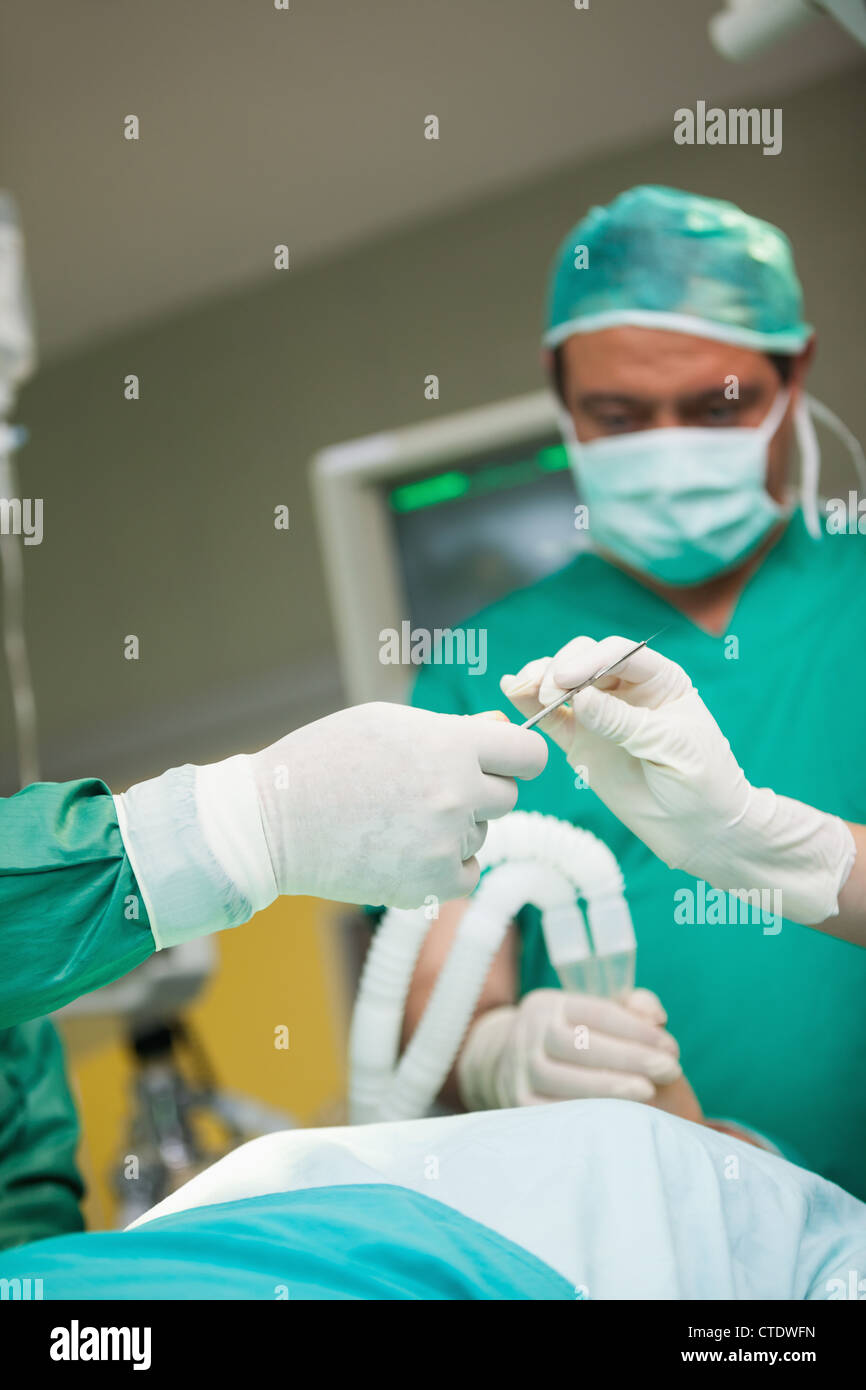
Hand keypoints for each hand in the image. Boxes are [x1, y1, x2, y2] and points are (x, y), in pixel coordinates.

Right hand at [251, 702, 547, 908]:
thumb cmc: (325, 759)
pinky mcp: (429, 884)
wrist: (273, 821)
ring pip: (481, 835)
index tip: (501, 762)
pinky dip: (446, 866)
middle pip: (507, 797)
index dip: (516, 757)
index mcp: (451, 745)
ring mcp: (445, 843)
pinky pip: (468, 874)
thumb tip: (501, 730)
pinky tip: (408, 849)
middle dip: (479, 791)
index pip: (530, 754)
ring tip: (399, 818)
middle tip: (427, 789)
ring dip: (456, 829)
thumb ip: (452, 730)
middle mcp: (457, 794)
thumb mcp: (389, 723)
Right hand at [457, 986, 681, 1109]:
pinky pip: (553, 1111)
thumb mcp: (592, 1013)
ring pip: (564, 1079)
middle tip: (670, 1070)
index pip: (596, 1012)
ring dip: (610, 1087)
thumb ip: (632, 1008)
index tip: (671, 1048)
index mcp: (550, 1004)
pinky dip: (586, 1114)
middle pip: (581, 1044)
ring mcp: (520, 1069)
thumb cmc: (571, 1036)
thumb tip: (656, 1016)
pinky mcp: (518, 1102)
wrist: (508, 1062)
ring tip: (649, 1093)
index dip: (637, 1029)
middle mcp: (529, 1033)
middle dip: (630, 1057)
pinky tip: (618, 1117)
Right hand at [500, 636, 749, 877]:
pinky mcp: (582, 744)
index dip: (590, 659)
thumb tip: (579, 699)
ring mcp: (601, 716)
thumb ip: (623, 722)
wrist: (701, 831)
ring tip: (520, 687)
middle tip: (548, 692)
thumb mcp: (670, 747)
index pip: (619, 653)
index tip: (567, 679)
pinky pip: (552, 718)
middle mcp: (627, 690)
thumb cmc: (702, 783)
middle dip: (561, 669)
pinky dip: (530, 705)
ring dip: (539, 679)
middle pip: (585, 660)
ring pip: (563, 684)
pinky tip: (510, 690)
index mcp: (659, 680)